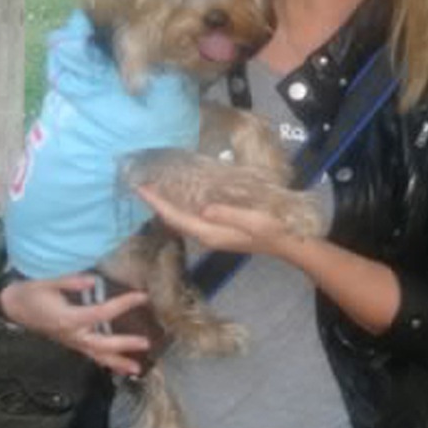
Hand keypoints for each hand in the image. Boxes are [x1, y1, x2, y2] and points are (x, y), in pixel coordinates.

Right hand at [0, 274, 150, 377]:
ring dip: (118, 363)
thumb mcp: (46, 280)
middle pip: (101, 344)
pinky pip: (91, 356)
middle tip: (146, 342)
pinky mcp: (72, 343)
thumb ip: (69, 281)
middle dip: (124, 344)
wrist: (14, 306)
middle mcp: (72, 335)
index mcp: (68, 318)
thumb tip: (91, 281)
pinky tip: (121, 367)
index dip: (123, 304)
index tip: (142, 296)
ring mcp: (71, 342)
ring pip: (97, 356)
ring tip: (137, 370)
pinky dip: (107, 362)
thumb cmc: (32, 291)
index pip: (101, 313)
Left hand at [136, 185, 294, 257]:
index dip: (157, 203)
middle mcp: (206, 236)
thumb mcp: (253, 221)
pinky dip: (178, 207)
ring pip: (180, 220)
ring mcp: (211, 235)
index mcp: (211, 233)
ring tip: (154, 188)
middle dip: (156, 204)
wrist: (286, 244)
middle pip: (173, 220)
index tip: (141, 188)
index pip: (176, 218)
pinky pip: (190, 219)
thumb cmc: (272, 230)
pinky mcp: (216, 231)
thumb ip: (229, 215)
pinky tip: (177, 196)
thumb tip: (205, 208)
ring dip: (166, 206)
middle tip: (142, 184)